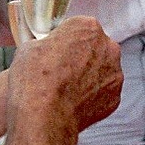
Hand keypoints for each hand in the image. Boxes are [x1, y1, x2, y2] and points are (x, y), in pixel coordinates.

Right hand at [9, 16, 121, 134]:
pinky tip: (72, 102)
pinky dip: (91, 96)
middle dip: (81, 57)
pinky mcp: (115, 98)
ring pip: (101, 71)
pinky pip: (102, 93)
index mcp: (88, 27)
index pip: (78, 28)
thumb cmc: (34, 79)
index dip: (65, 40)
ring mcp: (115, 74)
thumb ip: (47, 43)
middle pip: (95, 48)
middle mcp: (108, 47)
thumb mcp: (29, 47)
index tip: (56, 51)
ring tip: (65, 90)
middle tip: (60, 71)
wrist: (44, 117)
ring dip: (88, 77)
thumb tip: (47, 50)